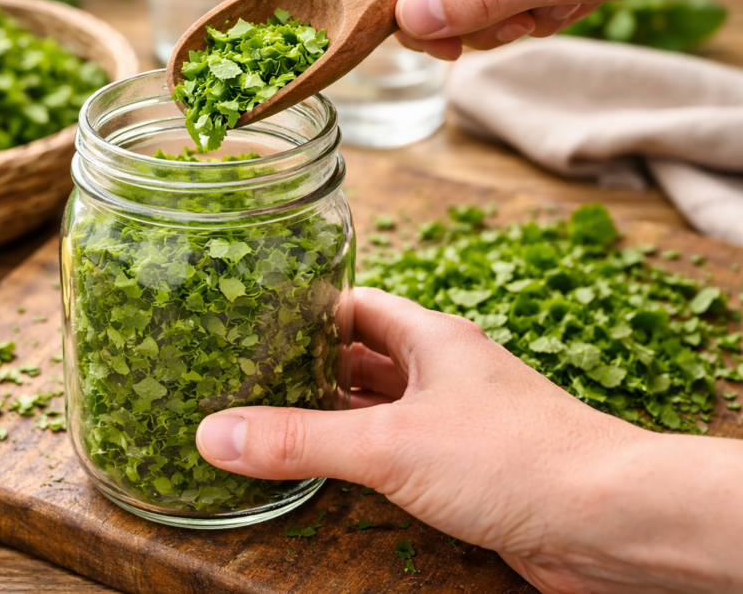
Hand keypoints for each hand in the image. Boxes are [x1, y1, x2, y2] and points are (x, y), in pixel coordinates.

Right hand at [196, 288, 742, 592]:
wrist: (609, 521)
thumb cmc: (517, 459)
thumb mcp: (388, 444)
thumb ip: (300, 440)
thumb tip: (216, 433)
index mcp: (431, 339)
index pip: (356, 304)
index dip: (307, 309)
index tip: (257, 321)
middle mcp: (447, 372)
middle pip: (366, 357)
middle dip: (312, 368)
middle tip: (254, 378)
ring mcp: (461, 420)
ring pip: (385, 407)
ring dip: (339, 415)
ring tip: (280, 422)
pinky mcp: (470, 469)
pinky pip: (404, 452)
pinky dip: (368, 458)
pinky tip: (337, 473)